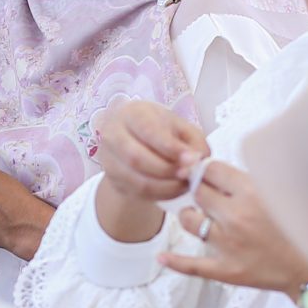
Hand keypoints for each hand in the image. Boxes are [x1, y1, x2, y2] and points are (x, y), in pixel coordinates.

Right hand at [93, 101, 206, 242]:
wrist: (135, 138)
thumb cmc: (160, 129)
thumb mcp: (180, 127)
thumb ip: (194, 141)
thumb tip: (198, 160)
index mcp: (132, 113)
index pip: (148, 130)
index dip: (170, 147)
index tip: (192, 159)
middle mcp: (113, 134)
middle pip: (137, 158)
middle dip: (167, 170)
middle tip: (189, 174)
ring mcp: (109, 159)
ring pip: (137, 180)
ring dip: (166, 186)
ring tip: (185, 183)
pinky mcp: (113, 179)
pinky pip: (138, 193)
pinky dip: (162, 194)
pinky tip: (175, 189)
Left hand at [162, 163, 307, 293]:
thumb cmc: (300, 228)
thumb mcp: (282, 193)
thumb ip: (252, 178)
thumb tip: (222, 166)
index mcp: (252, 193)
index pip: (211, 169)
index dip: (205, 168)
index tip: (204, 171)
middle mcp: (235, 217)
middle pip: (197, 192)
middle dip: (198, 189)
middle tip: (202, 192)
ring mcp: (227, 245)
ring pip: (189, 221)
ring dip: (190, 216)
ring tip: (198, 216)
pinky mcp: (225, 270)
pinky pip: (192, 265)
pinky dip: (175, 261)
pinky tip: (162, 257)